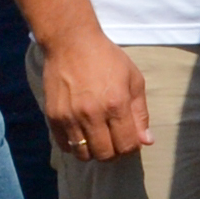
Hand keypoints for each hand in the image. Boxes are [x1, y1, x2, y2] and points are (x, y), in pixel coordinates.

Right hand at [42, 29, 150, 163]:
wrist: (71, 43)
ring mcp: (70, 117)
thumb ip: (140, 113)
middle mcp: (92, 115)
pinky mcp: (53, 116)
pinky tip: (81, 133)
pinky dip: (75, 146)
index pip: (127, 145)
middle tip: (114, 141)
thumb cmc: (107, 59)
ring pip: (83, 154)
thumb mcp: (133, 80)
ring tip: (97, 139)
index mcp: (116, 105)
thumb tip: (146, 141)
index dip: (132, 147)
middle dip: (114, 153)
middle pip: (105, 155)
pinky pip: (64, 146)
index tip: (130, 139)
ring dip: (93, 152)